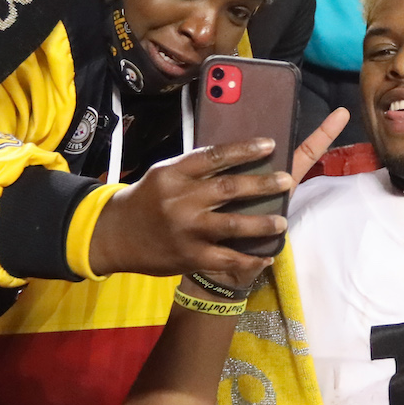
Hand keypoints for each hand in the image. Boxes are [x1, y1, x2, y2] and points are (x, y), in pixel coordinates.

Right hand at [89, 138, 293, 278]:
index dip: (244, 149)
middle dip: (262, 184)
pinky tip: (266, 256)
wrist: (116, 236)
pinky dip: (249, 259)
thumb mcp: (165, 174)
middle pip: (228, 188)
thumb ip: (195, 168)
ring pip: (232, 225)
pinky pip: (227, 258)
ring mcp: (186, 230)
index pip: (213, 156)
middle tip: (287, 180)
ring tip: (282, 221)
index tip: (270, 145)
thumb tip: (239, 157)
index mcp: (174, 173)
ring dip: (262, 224)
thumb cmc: (148, 200)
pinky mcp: (190, 257)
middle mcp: (180, 200)